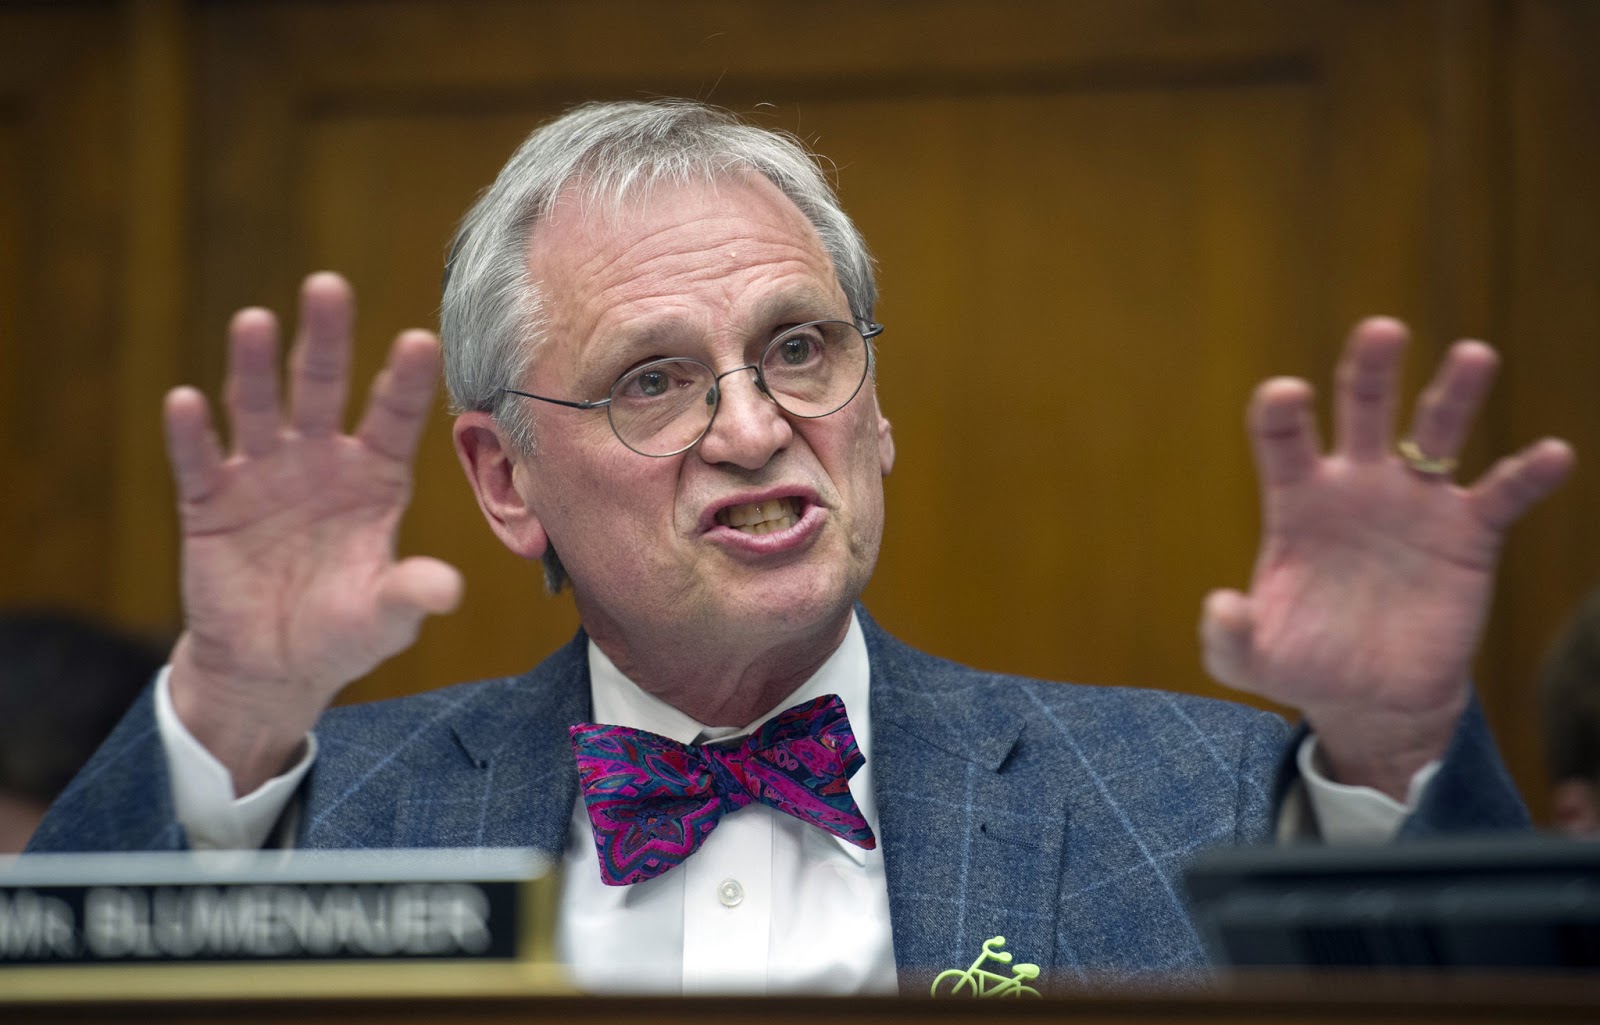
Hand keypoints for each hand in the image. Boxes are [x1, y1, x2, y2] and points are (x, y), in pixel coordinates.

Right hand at [165, 273, 462, 793]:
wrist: (273, 667)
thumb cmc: (342, 633)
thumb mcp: (384, 618)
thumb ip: (410, 594)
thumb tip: (448, 589)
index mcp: (374, 478)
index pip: (393, 418)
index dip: (405, 381)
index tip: (420, 338)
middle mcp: (320, 462)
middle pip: (323, 389)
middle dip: (326, 339)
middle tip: (329, 285)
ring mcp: (262, 476)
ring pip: (258, 408)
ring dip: (255, 366)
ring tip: (255, 321)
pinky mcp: (210, 502)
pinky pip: (200, 462)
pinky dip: (192, 434)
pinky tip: (185, 401)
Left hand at [1201, 318, 1572, 799]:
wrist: (1371, 697)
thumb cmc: (1303, 665)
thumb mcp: (1249, 661)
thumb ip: (1228, 636)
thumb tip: (1221, 606)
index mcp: (1298, 500)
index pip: (1283, 436)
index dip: (1282, 410)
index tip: (1288, 394)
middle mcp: (1357, 485)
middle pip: (1362, 407)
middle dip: (1370, 368)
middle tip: (1382, 330)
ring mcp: (1415, 503)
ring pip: (1436, 431)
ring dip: (1454, 392)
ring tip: (1473, 355)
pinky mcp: (1467, 534)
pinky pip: (1501, 495)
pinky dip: (1527, 474)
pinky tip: (1551, 455)